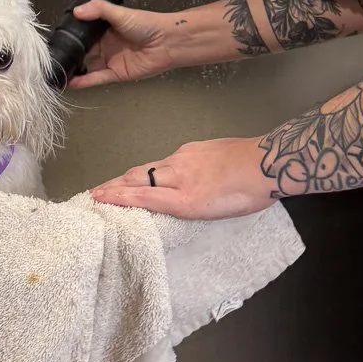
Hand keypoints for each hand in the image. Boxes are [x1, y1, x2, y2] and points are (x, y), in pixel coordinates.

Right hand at [67, 0, 180, 89]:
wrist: (167, 41)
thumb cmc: (148, 24)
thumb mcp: (120, 12)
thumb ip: (99, 10)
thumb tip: (78, 11)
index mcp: (105, 29)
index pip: (83, 33)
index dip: (71, 36)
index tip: (57, 39)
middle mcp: (106, 45)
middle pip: (83, 51)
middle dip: (70, 54)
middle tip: (53, 58)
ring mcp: (110, 60)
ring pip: (87, 67)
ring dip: (74, 70)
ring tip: (58, 72)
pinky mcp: (116, 73)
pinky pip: (97, 78)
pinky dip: (84, 81)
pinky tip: (71, 82)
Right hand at [90, 136, 272, 217]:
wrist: (267, 162)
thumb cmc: (248, 196)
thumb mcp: (216, 214)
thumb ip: (188, 208)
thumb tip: (168, 203)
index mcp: (185, 199)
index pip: (142, 196)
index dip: (117, 197)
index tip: (97, 198)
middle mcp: (179, 176)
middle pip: (138, 178)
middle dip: (114, 185)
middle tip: (95, 192)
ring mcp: (184, 157)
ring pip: (149, 167)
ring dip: (129, 176)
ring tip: (114, 183)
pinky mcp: (192, 147)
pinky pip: (165, 159)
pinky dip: (152, 168)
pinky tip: (152, 172)